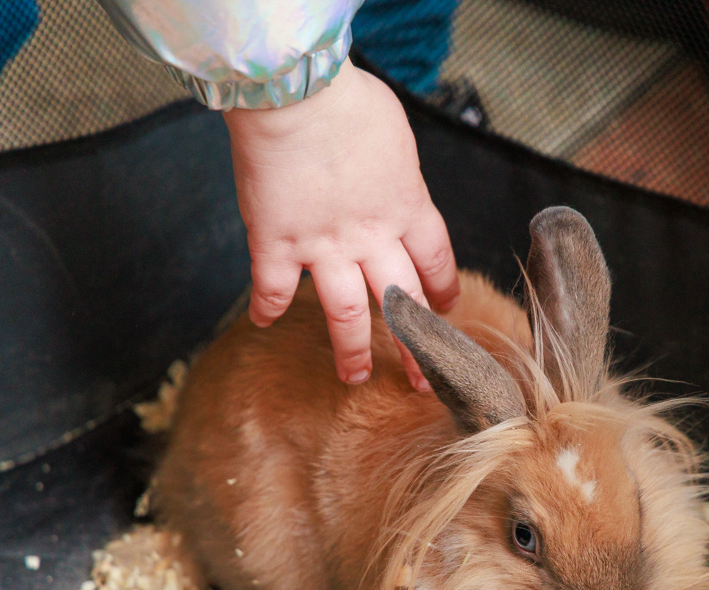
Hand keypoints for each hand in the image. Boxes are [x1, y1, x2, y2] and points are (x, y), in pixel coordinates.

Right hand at [223, 63, 458, 389]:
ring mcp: (325, 246)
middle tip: (422, 378)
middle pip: (403, 303)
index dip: (443, 292)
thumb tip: (393, 180)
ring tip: (355, 376)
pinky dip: (267, 308)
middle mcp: (372, 237)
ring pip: (346, 314)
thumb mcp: (397, 136)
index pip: (436, 264)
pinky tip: (263, 322)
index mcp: (408, 207)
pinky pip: (273, 289)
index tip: (445, 311)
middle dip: (417, 346)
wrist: (295, 92)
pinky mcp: (277, 243)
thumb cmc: (347, 99)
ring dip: (352, 350)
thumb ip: (399, 172)